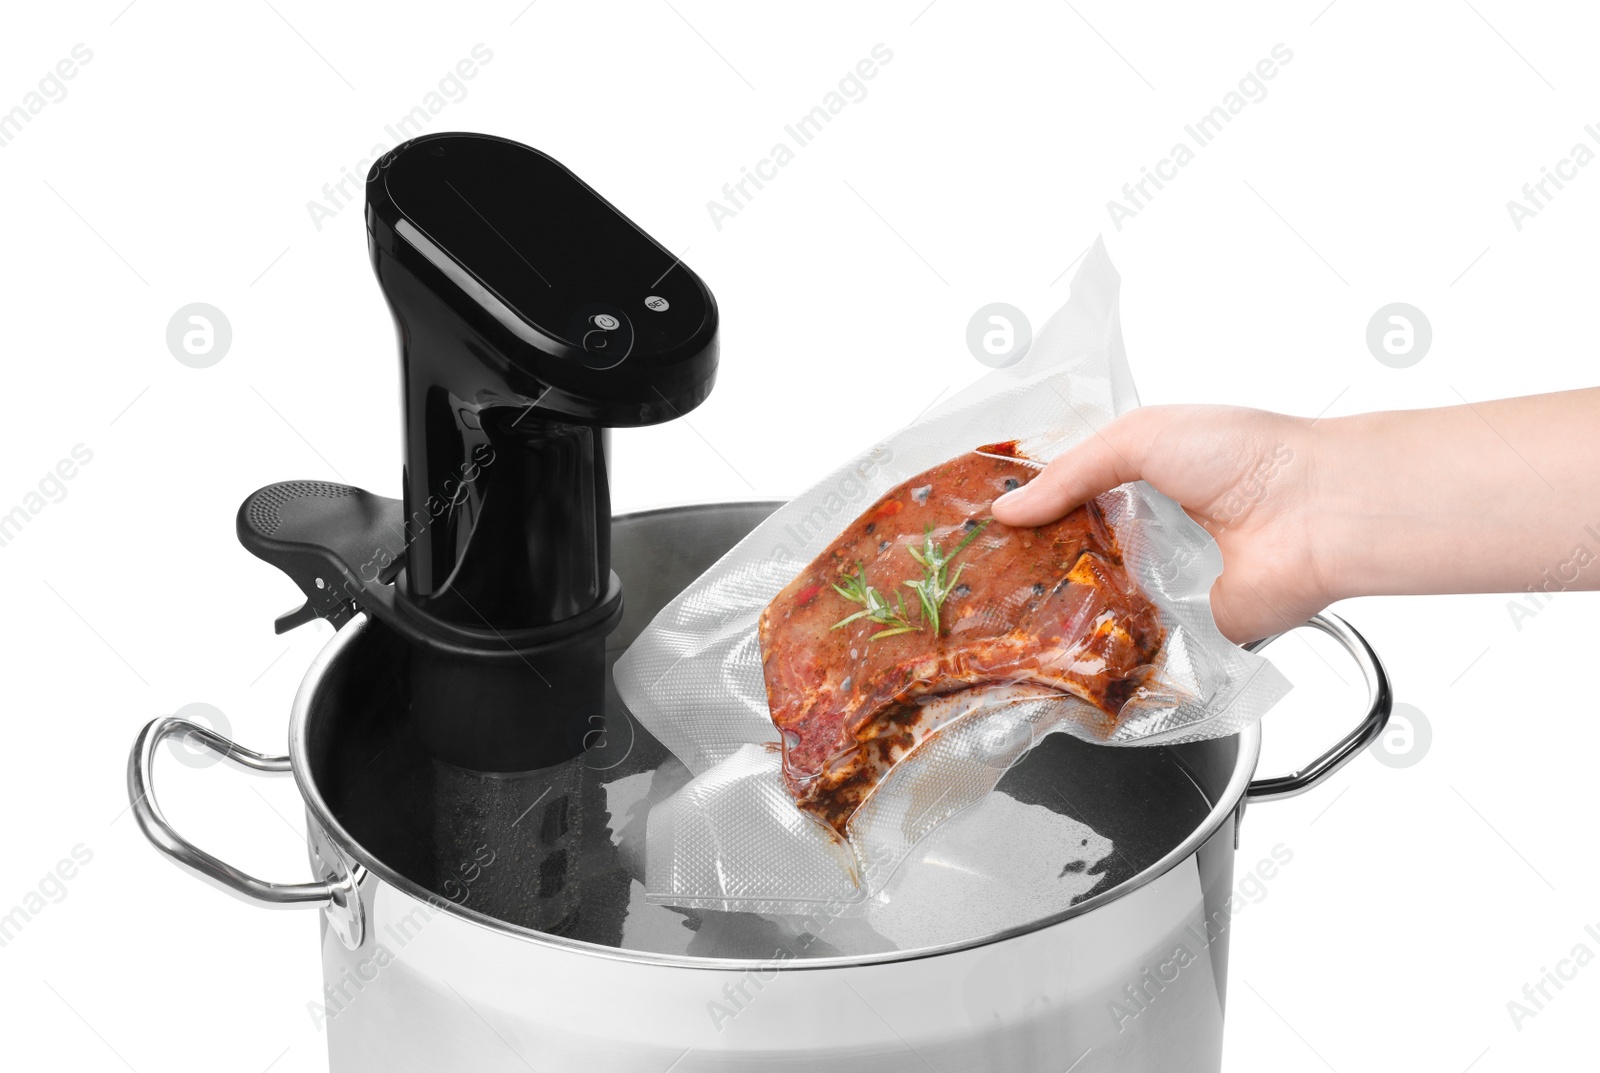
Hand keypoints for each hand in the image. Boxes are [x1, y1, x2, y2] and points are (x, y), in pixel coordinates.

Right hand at [992, 405, 1330, 642]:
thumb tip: (1009, 510)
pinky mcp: (1184, 629)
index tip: (978, 527)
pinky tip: (1053, 646)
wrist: (1317, 511)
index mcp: (1143, 478)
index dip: (1028, 512)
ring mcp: (1166, 583)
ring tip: (998, 614)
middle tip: (976, 576)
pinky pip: (1131, 644)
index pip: (1070, 498)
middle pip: (1075, 554)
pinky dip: (1100, 646)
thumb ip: (1070, 473)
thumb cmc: (1247, 454)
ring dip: (1058, 607)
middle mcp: (1152, 531)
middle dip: (1031, 564)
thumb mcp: (1140, 436)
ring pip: (1095, 602)